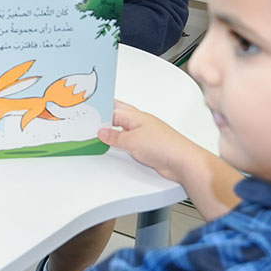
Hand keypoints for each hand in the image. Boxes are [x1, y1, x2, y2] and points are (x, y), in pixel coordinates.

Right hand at [97, 102, 211, 186]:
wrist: (183, 161)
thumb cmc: (165, 145)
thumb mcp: (132, 140)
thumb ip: (115, 137)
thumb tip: (102, 132)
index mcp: (136, 116)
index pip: (113, 110)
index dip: (100, 111)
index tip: (87, 113)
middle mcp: (140, 122)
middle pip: (119, 115)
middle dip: (106, 114)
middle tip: (92, 115)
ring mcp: (144, 134)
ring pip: (124, 127)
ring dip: (113, 128)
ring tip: (99, 130)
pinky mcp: (147, 146)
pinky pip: (129, 140)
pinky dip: (120, 140)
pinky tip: (116, 144)